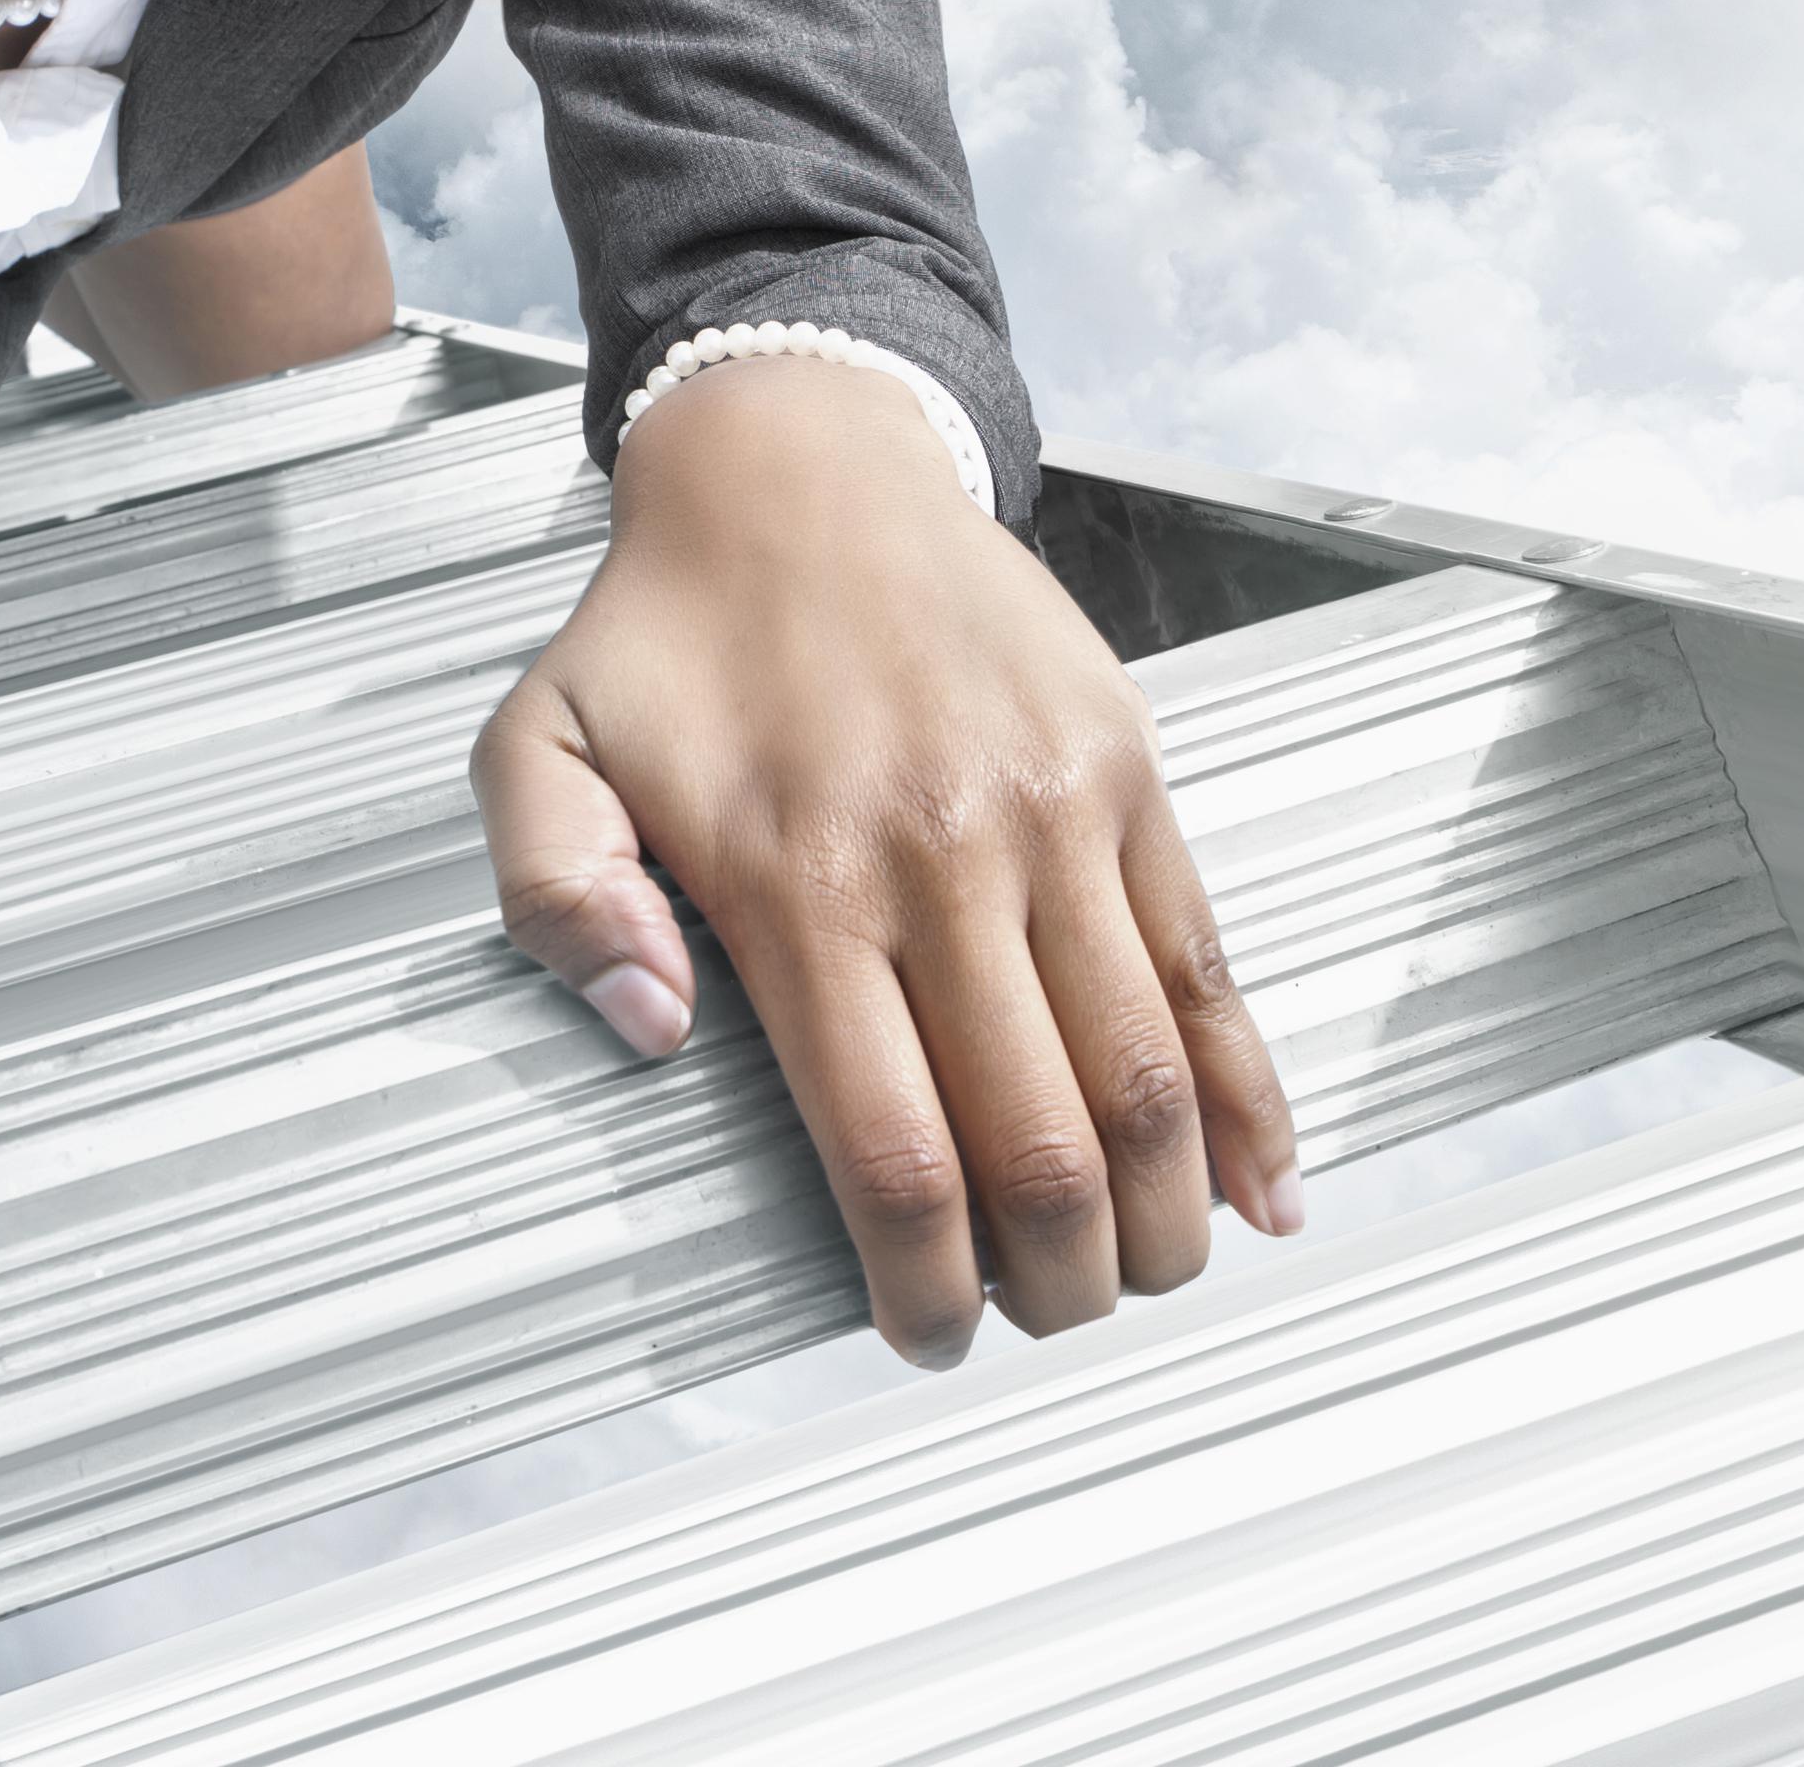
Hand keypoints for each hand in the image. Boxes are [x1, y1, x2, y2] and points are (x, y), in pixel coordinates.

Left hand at [470, 354, 1303, 1363]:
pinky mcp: (1128, 778)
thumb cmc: (665, 636)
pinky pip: (1209, 966)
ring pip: (1149, 1076)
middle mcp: (943, 859)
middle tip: (1034, 1321)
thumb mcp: (538, 752)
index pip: (894, 1154)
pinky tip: (1265, 1190)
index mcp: (799, 883)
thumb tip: (654, 1033)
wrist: (801, 465)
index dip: (924, 1290)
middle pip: (1041, 1145)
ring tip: (1137, 1277)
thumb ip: (559, 903)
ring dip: (1161, 1219)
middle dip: (1054, 1285)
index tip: (922, 1338)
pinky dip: (1252, 1098)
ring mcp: (1053, 818)